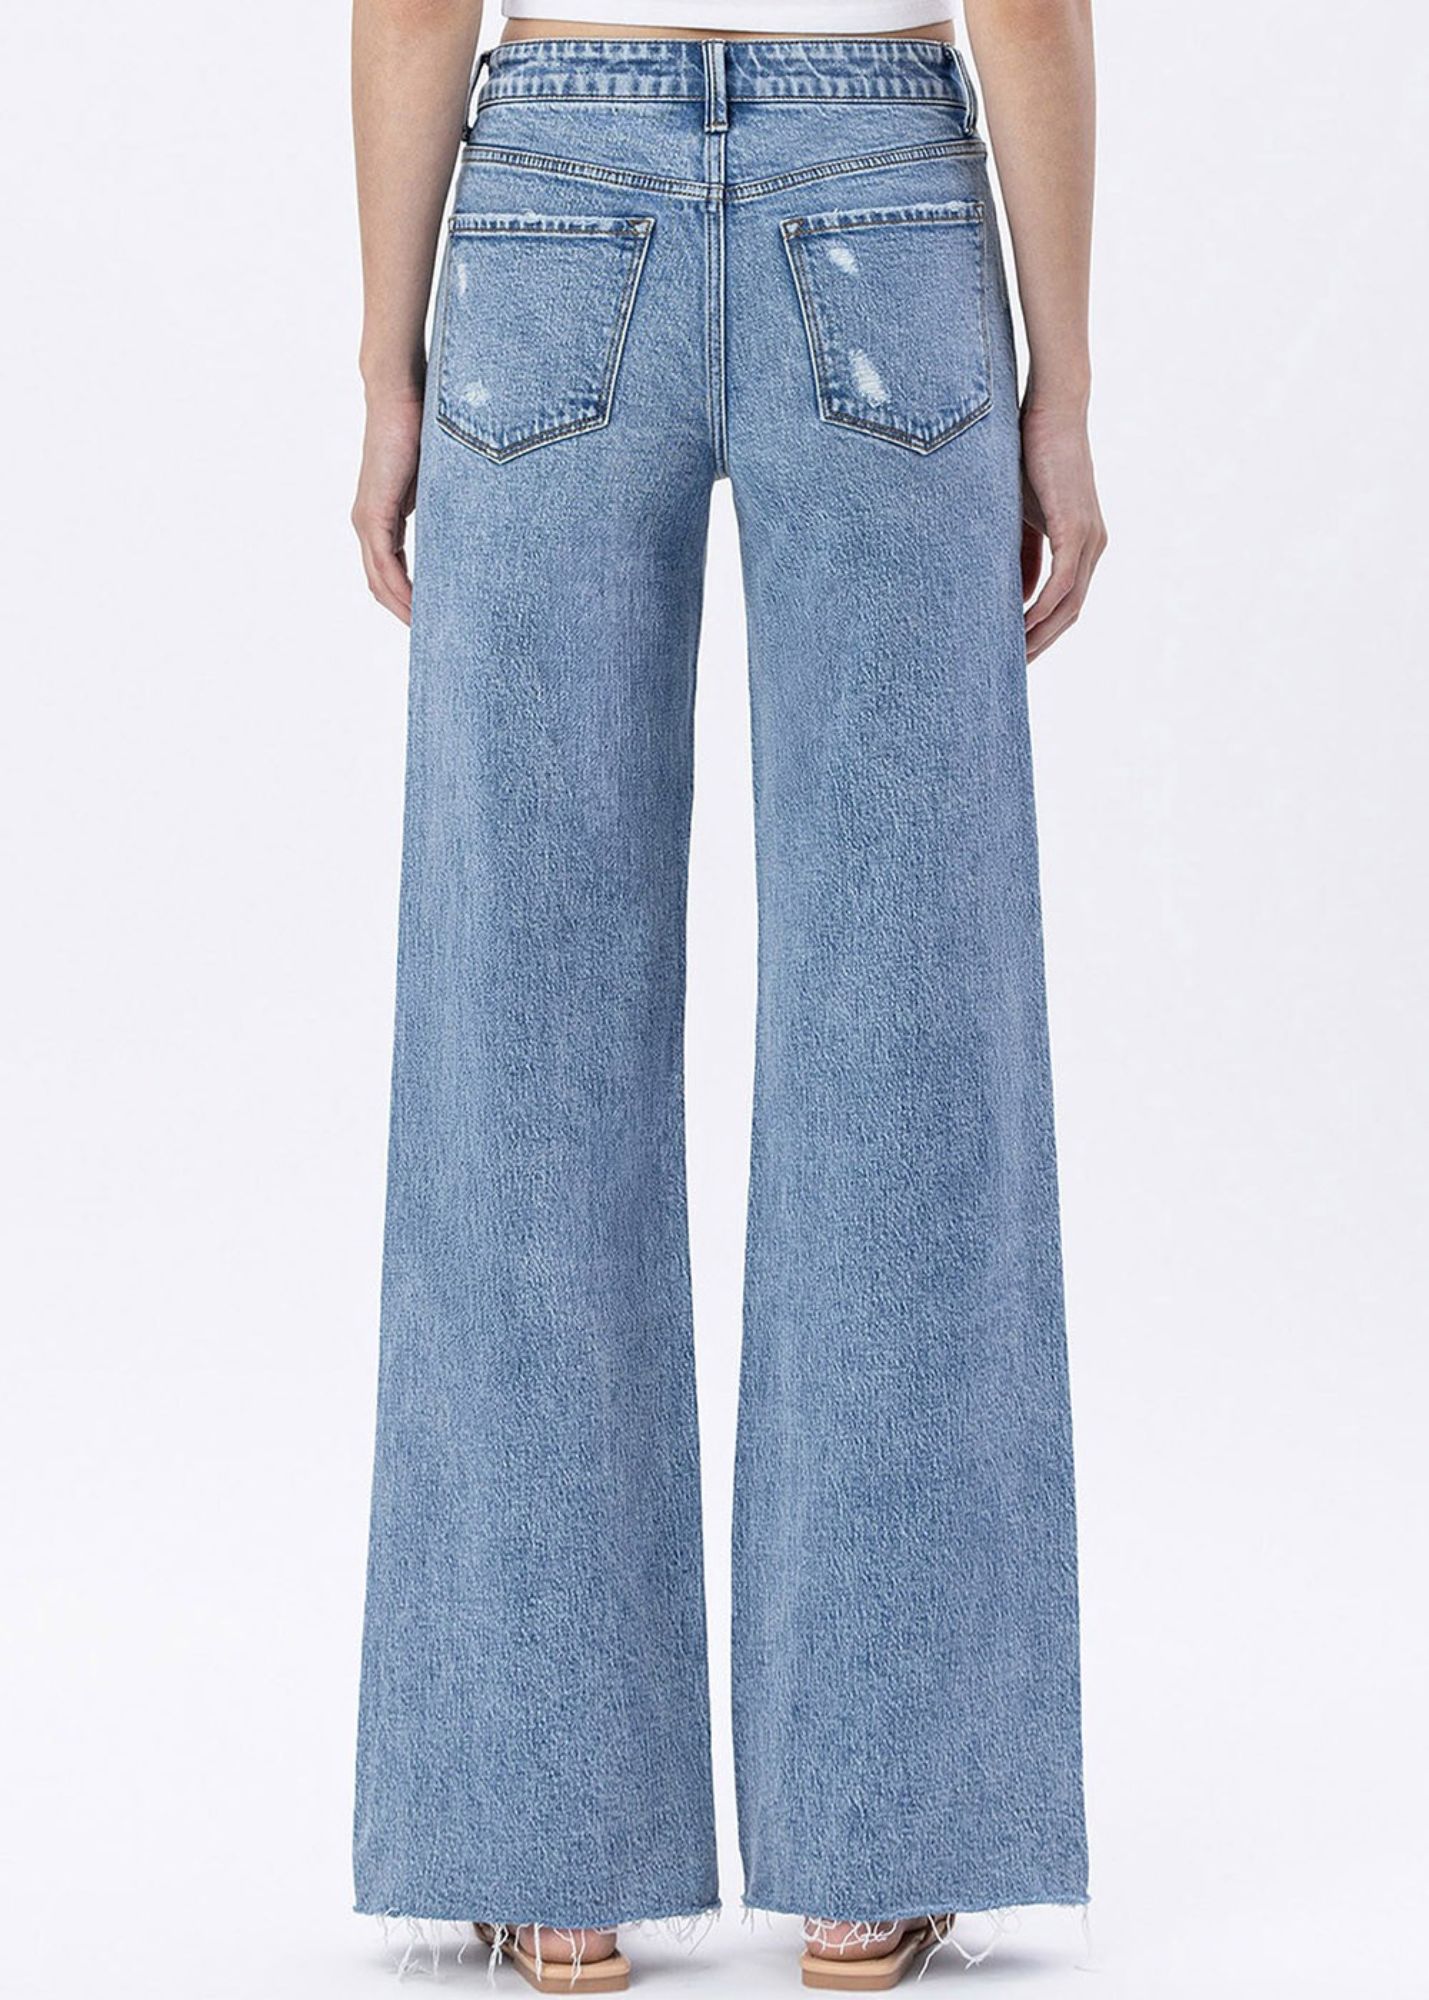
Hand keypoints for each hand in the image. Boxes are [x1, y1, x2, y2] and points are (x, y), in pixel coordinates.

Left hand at [352, 387, 423, 625]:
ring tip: (431, 633)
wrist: (398, 394)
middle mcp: (368, 524)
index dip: (409, 601)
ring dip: (403, 611)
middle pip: (381, 587)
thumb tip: (472, 529)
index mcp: (382, 519)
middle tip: (436, 640)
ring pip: (380, 583)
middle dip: (406, 615)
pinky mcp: (372, 514)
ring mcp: (366, 521)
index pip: (391, 573)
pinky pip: (384, 566)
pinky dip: (401, 591)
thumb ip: (446, 509)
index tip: (435, 621)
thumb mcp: (439, 481)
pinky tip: (419, 610)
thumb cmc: (423, 428)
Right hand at [1020, 399, 1106, 661]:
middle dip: (1042, 643)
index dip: (1043, 632)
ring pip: (1069, 604)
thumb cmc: (1029, 457)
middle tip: (1013, 668)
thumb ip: (1021, 555)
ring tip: (1013, 655)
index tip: (1016, 653)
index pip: (1066, 603)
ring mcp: (1089, 539)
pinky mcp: (1077, 529)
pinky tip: (1022, 625)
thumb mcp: (1019, 516)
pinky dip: (1043, 608)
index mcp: (1082, 545)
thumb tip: (1016, 598)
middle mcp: (1093, 546)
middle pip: (1071, 613)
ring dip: (1042, 633)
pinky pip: (1063, 583)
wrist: (1051, 411)